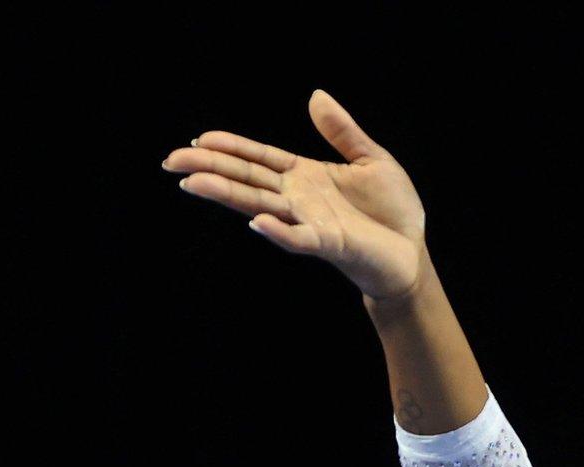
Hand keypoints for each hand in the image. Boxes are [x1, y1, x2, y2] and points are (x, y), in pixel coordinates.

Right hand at [161, 89, 428, 299]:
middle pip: (247, 179)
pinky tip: (256, 222)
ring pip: (261, 206)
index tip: (199, 139)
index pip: (259, 157)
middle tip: (170, 161)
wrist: (413, 253)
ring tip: (193, 184)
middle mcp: (299, 198)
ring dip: (228, 195)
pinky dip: (278, 231)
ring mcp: (310, 221)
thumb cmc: (393, 211)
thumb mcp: (372, 160)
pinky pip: (299, 237)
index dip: (230, 147)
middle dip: (210, 168)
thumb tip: (316, 95)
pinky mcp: (329, 243)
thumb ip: (342, 132)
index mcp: (305, 176)